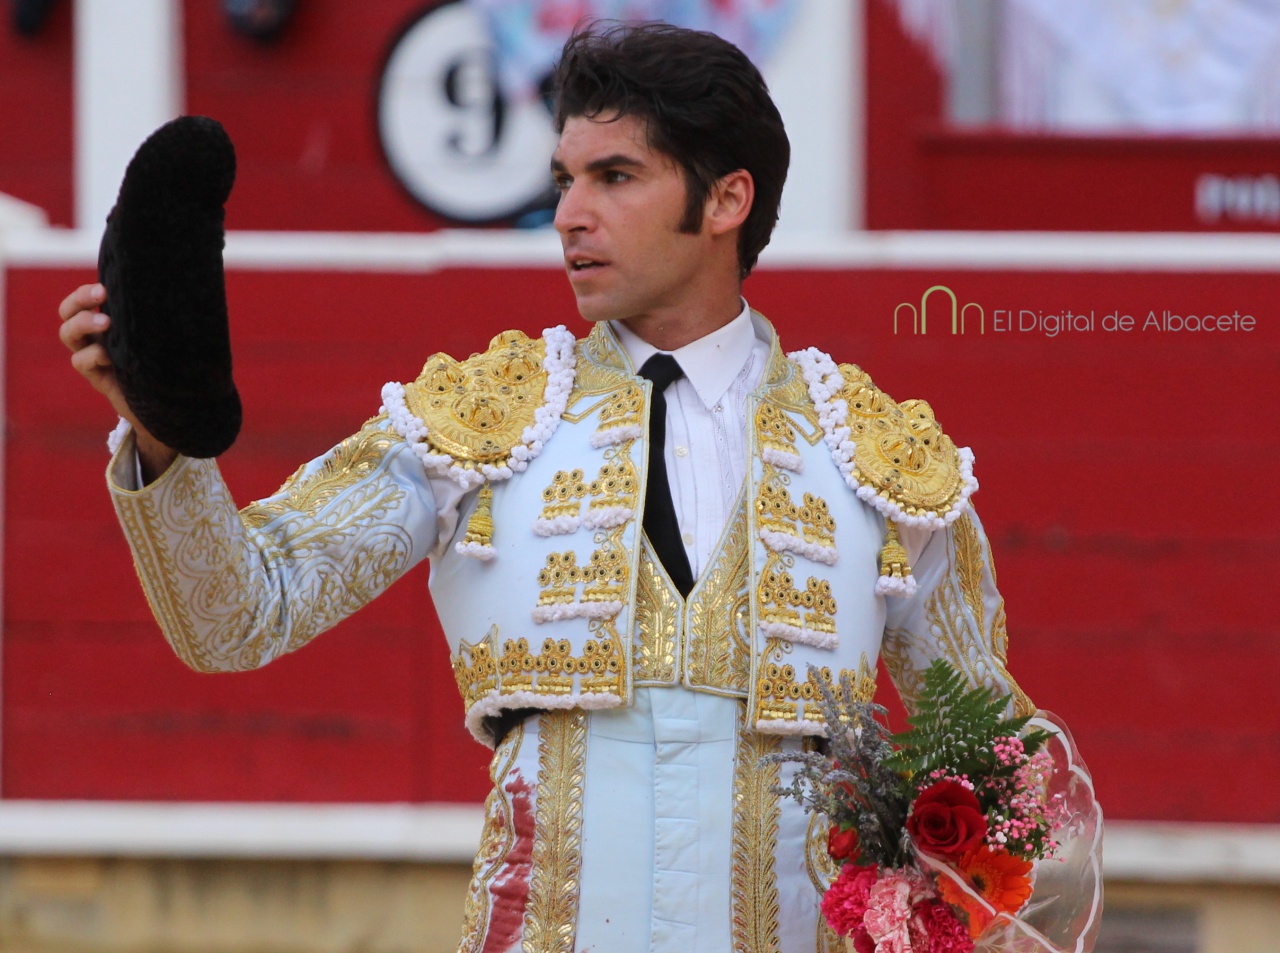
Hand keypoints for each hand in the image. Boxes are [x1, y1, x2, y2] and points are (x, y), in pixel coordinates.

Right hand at [58, 283, 177, 481]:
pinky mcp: (99, 379)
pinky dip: (92, 355)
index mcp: (113, 323)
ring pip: (68, 334)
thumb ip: (166, 318)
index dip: (86, 292)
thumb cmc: (177, 365)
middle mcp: (98, 338)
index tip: (107, 286)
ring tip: (106, 323)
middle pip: (68, 312)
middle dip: (79, 300)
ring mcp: (95, 358)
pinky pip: (81, 362)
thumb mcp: (170, 338)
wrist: (178, 406)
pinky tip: (109, 356)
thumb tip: (184, 289)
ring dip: (83, 323)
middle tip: (101, 294)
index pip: (86, 300)